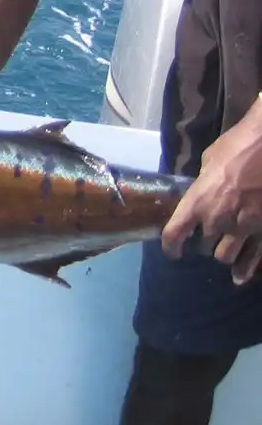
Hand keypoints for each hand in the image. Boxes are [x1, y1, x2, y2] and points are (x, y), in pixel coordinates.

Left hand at [162, 96, 261, 284]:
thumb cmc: (237, 147)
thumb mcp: (209, 161)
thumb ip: (204, 183)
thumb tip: (203, 188)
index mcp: (197, 201)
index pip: (175, 233)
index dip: (171, 246)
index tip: (173, 252)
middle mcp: (217, 219)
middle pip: (203, 246)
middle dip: (204, 242)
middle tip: (207, 237)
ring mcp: (244, 228)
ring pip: (226, 256)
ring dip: (224, 253)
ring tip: (224, 250)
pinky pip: (254, 257)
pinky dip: (247, 268)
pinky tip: (241, 277)